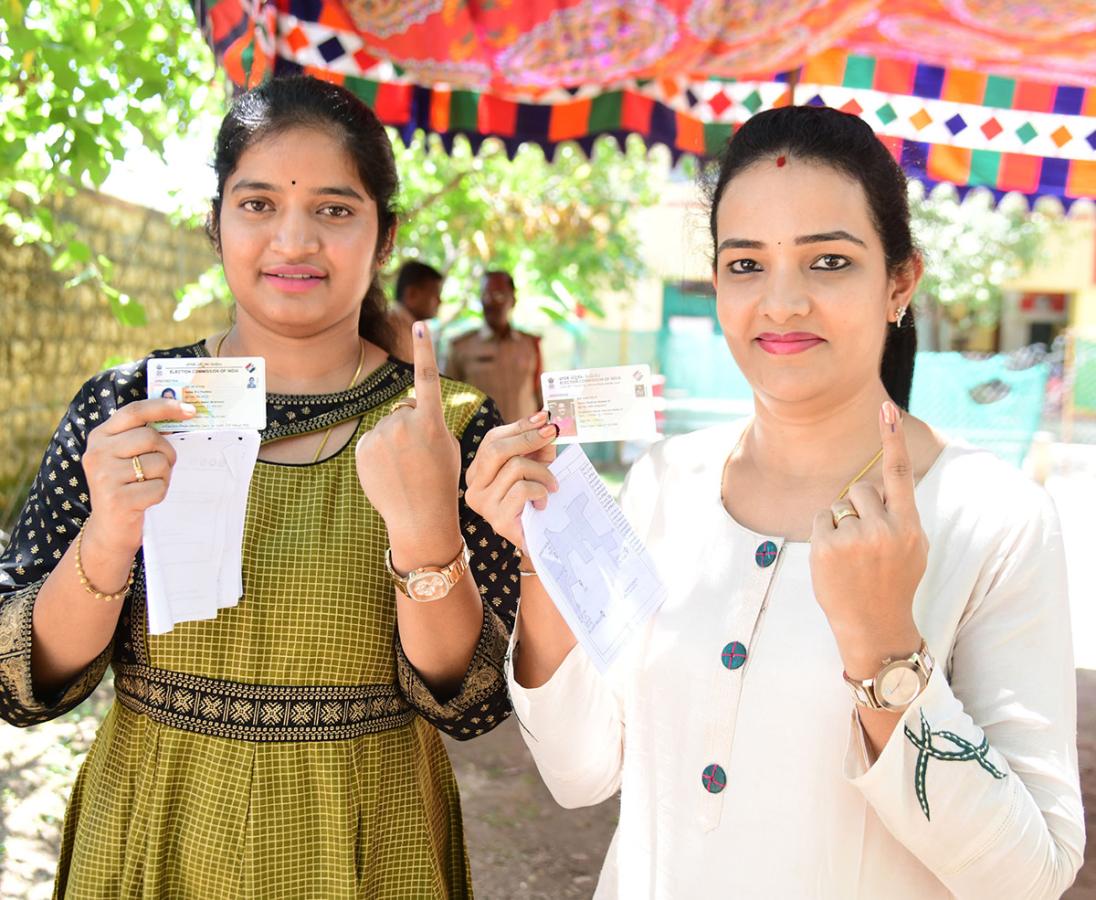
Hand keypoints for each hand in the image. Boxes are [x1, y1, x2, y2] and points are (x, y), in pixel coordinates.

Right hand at [82, 398, 194, 556]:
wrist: (109, 529)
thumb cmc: (127, 486)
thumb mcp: (126, 456)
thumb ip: (143, 436)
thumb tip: (182, 413)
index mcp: (100, 436)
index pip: (134, 411)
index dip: (164, 406)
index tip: (189, 409)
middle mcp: (97, 453)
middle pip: (150, 438)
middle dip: (167, 452)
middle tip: (163, 466)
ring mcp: (105, 476)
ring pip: (158, 463)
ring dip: (163, 476)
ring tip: (148, 484)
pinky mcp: (117, 499)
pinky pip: (158, 487)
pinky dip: (160, 494)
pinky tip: (146, 500)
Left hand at [355, 322, 461, 564]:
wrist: (419, 517)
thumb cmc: (440, 482)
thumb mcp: (446, 446)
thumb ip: (428, 421)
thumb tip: (404, 409)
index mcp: (431, 422)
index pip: (427, 377)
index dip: (425, 349)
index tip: (421, 324)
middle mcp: (403, 423)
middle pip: (405, 410)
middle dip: (412, 425)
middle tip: (420, 456)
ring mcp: (381, 436)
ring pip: (388, 426)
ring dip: (395, 440)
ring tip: (404, 468)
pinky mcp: (363, 449)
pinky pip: (372, 440)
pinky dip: (379, 452)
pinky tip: (388, 472)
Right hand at [464, 411, 559, 552]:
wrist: (542, 540)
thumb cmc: (537, 500)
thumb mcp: (536, 465)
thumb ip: (537, 444)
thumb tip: (545, 419)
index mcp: (478, 472)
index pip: (492, 439)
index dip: (520, 426)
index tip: (545, 418)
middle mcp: (474, 487)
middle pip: (496, 450)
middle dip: (528, 439)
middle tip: (552, 435)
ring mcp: (484, 505)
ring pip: (514, 468)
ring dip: (542, 472)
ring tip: (552, 485)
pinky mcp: (498, 520)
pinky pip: (521, 490)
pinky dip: (540, 490)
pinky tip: (544, 502)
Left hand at [809, 401, 927, 677]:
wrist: (875, 627)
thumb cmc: (891, 584)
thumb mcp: (912, 549)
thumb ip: (900, 516)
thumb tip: (876, 485)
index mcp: (910, 526)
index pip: (899, 474)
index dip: (892, 439)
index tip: (886, 408)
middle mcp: (886, 529)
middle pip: (860, 489)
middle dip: (857, 507)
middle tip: (864, 543)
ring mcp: (856, 539)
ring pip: (839, 505)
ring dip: (840, 522)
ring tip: (852, 556)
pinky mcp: (829, 548)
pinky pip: (821, 520)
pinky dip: (824, 535)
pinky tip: (836, 561)